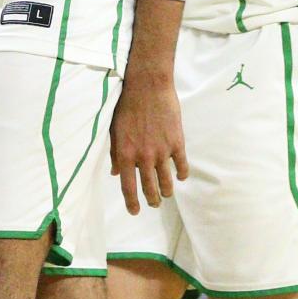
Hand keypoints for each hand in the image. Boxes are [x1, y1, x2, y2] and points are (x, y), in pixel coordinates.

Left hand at [109, 75, 188, 213]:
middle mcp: (143, 157)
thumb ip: (115, 153)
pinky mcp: (177, 143)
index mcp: (125, 154)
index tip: (135, 211)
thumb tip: (116, 172)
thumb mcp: (115, 130)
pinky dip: (182, 174)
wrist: (148, 87)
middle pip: (149, 188)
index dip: (132, 203)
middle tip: (154, 203)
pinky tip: (181, 176)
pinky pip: (181, 165)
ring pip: (166, 181)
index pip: (128, 187)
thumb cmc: (127, 106)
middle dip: (152, 199)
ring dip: (166, 191)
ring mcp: (162, 151)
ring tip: (166, 194)